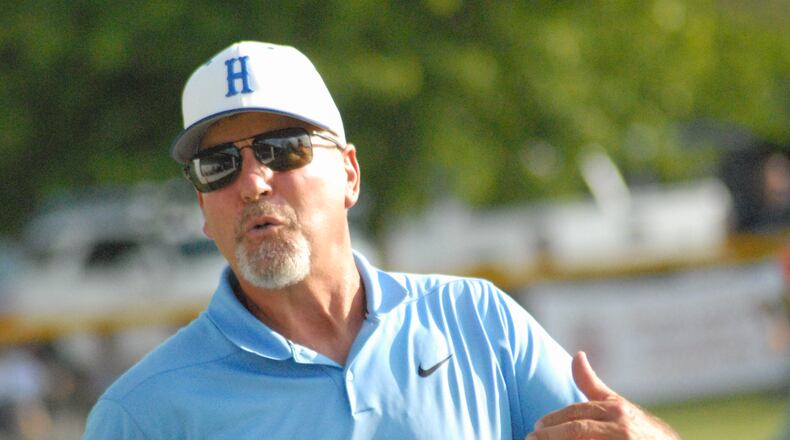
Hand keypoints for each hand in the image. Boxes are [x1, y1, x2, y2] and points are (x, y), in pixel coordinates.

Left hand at [526, 351, 679, 439]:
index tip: (536, 427)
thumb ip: (591, 383)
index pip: (576, 414)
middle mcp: (621, 426)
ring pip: (582, 439)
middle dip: (551, 435)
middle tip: (532, 438)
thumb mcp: (615, 403)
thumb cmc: (637, 428)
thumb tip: (577, 354)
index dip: (553, 421)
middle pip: (578, 430)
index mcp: (615, 408)